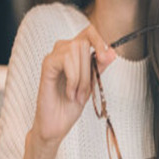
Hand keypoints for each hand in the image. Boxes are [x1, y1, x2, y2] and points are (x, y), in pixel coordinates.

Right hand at [32, 24, 115, 149]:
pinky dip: (72, 78)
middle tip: (84, 92)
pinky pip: (65, 60)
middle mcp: (63, 51)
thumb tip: (112, 52)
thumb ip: (99, 67)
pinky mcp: (46, 65)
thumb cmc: (70, 106)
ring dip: (81, 76)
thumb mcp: (91, 84)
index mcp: (75, 54)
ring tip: (76, 94)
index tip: (107, 57)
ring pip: (76, 49)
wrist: (56, 125)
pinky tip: (69, 92)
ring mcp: (53, 57)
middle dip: (89, 70)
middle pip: (84, 43)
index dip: (99, 40)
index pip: (89, 32)